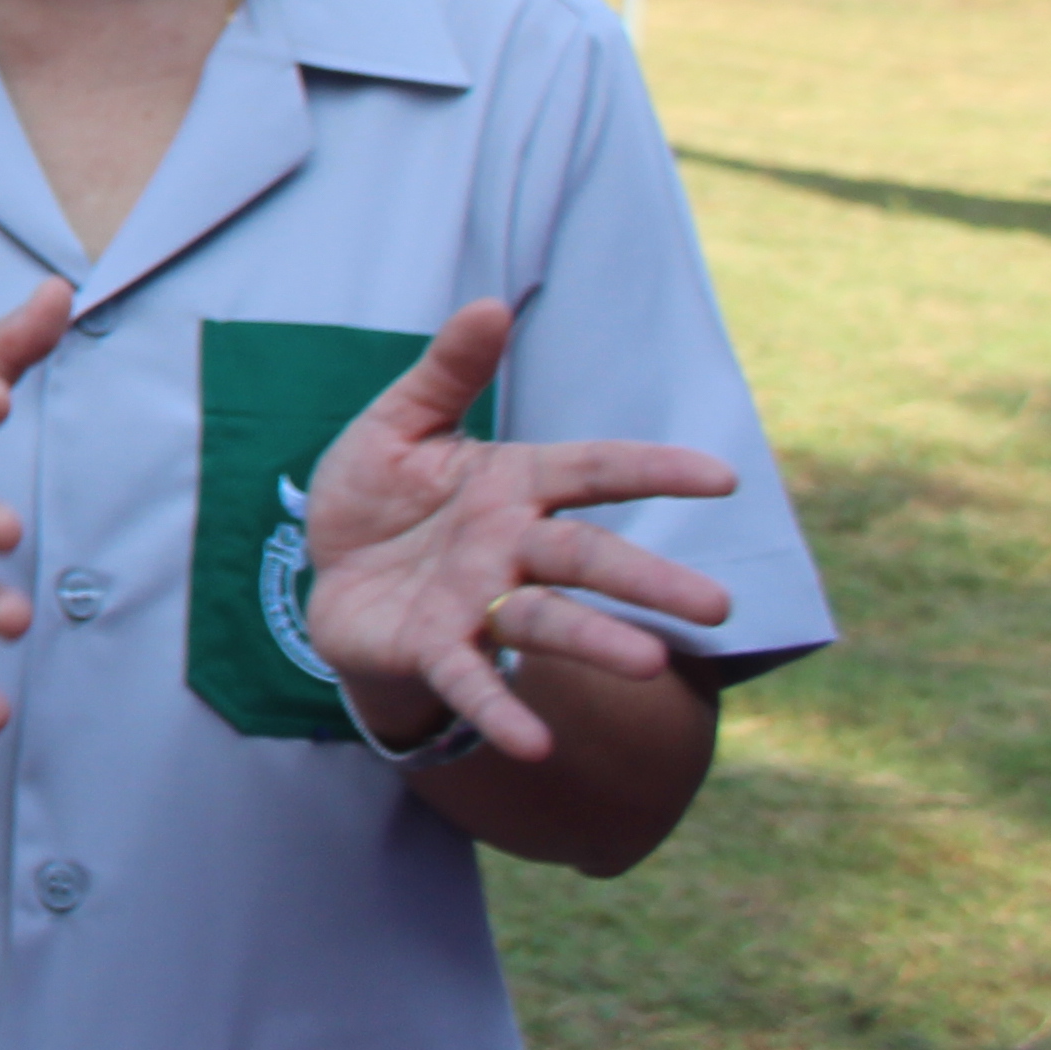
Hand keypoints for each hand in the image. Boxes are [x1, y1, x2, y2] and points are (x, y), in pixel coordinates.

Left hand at [303, 300, 734, 764]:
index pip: (594, 470)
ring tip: (650, 664)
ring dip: (596, 643)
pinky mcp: (435, 648)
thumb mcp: (399, 424)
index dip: (653, 470)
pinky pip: (472, 681)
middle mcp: (510, 548)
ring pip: (546, 620)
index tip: (723, 477)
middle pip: (588, 558)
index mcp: (511, 485)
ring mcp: (477, 603)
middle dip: (649, 578)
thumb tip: (491, 305)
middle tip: (717, 605)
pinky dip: (501, 710)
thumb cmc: (379, 497)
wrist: (327, 574)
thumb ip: (448, 372)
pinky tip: (533, 744)